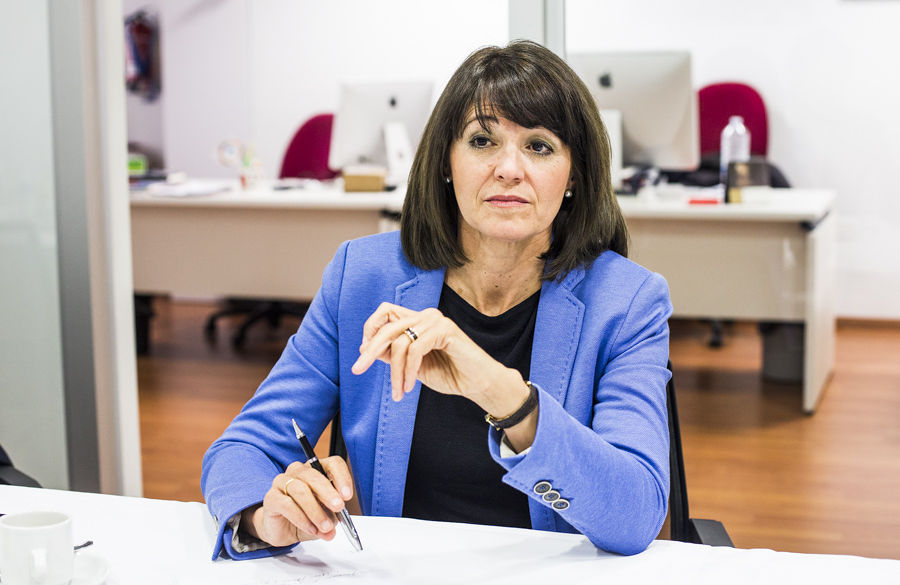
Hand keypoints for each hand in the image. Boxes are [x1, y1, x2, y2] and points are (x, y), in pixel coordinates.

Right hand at [243, 457, 353, 546]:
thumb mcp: (325, 517)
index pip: (332, 464)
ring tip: (325, 526)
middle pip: (314, 475)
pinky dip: (301, 518)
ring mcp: (282, 482)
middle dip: (328, 493)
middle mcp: (298, 472)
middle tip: (338, 508)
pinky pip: (286, 504)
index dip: (342, 477)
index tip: (347, 495)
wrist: (283, 529)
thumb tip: (334, 527)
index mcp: (317, 470)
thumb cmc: (306, 516)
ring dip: (315, 510)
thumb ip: (331, 519)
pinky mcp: (271, 497)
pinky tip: (310, 528)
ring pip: (300, 490)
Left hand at [350, 302, 524, 414]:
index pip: (386, 313)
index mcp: (418, 321)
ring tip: (398, 391)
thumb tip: (366, 348)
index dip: (370, 328)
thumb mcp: (412, 367)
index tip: (362, 353)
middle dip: (370, 349)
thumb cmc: (449, 374)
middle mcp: (426, 316)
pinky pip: (415, 349)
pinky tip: (409, 386)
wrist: (478, 384)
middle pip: (387, 325)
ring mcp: (436, 321)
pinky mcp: (445, 330)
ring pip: (399, 342)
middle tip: (357, 369)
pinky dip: (407, 370)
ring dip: (394, 371)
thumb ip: (393, 355)